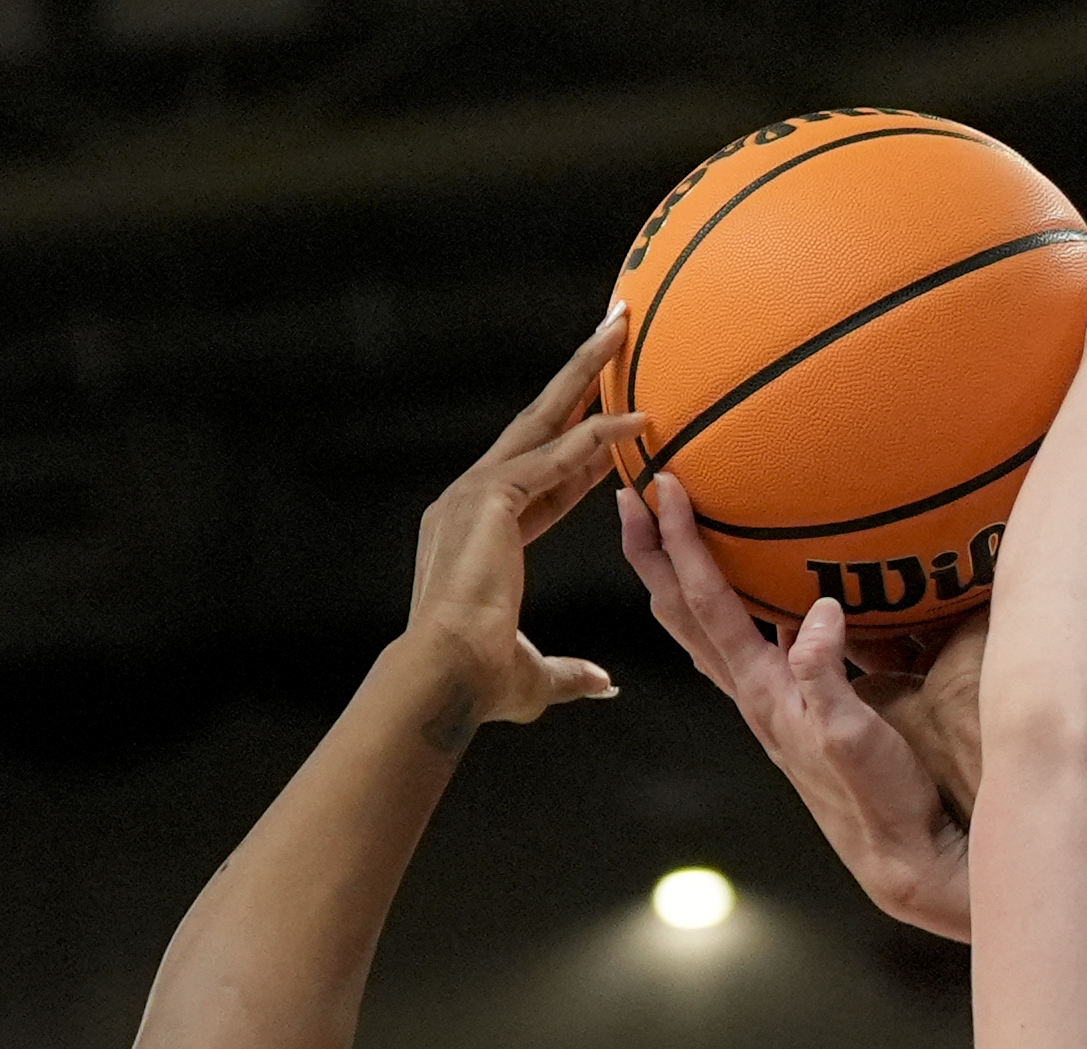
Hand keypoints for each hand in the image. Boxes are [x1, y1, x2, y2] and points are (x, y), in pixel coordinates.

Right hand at [398, 307, 647, 737]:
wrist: (444, 677)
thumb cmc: (478, 685)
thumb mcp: (535, 677)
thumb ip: (570, 673)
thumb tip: (603, 684)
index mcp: (475, 537)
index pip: (541, 481)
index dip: (583, 453)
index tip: (620, 426)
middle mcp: (468, 502)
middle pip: (537, 426)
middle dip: (576, 379)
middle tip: (611, 332)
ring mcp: (476, 493)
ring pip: (545, 418)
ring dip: (586, 371)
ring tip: (620, 325)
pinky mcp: (491, 496)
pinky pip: (558, 456)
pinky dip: (600, 435)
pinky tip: (643, 419)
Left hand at [619, 471, 983, 939]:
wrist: (899, 856)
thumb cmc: (880, 804)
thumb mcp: (853, 737)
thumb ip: (829, 676)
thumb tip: (815, 613)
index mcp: (762, 691)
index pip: (708, 605)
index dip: (681, 545)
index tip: (660, 490)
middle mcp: (755, 692)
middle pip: (686, 612)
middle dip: (654, 553)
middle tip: (629, 497)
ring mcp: (774, 700)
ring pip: (713, 627)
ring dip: (689, 576)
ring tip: (674, 531)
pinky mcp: (801, 707)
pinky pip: (760, 641)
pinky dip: (749, 605)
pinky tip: (770, 586)